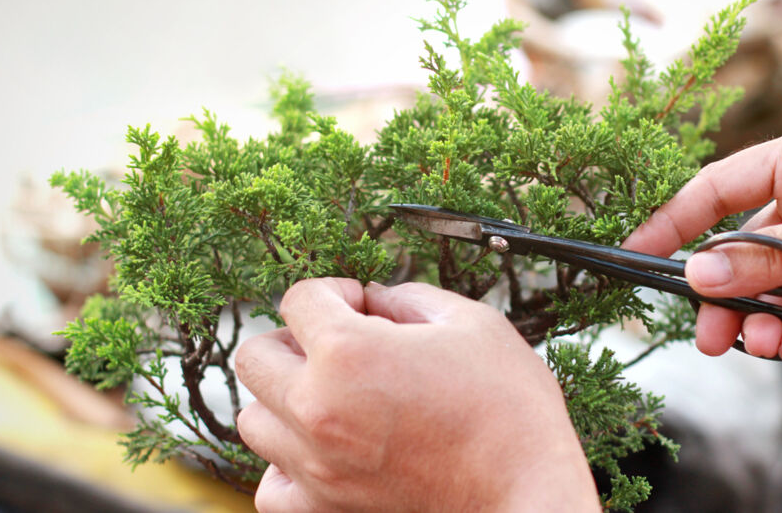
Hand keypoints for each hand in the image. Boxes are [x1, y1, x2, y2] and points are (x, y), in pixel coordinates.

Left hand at [235, 278, 597, 511]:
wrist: (528, 492)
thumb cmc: (510, 409)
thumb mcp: (472, 324)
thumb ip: (410, 299)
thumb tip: (376, 300)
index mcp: (348, 353)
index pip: (299, 299)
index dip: (336, 291)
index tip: (363, 305)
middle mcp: (317, 409)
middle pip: (255, 355)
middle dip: (295, 339)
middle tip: (339, 345)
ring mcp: (315, 465)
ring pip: (253, 418)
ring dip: (284, 398)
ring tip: (334, 397)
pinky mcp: (325, 509)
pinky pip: (270, 485)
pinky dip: (286, 463)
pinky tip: (325, 449)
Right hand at [623, 121, 781, 360]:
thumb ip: (769, 258)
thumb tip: (697, 274)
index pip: (719, 188)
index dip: (674, 220)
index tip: (637, 253)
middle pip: (739, 250)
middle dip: (721, 293)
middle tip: (706, 332)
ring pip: (768, 291)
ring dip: (757, 320)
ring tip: (761, 344)